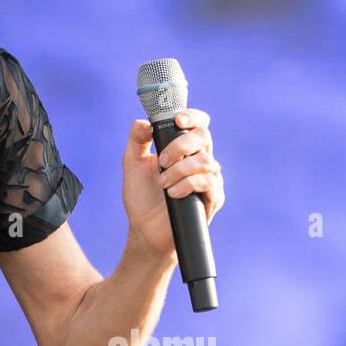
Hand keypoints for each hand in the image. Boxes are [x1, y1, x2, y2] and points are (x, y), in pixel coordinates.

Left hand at [121, 109, 224, 260]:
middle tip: (162, 162)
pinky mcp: (213, 197)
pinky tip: (173, 194)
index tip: (178, 121)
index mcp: (183, 149)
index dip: (192, 116)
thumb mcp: (132, 164)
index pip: (197, 124)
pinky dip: (187, 185)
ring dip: (179, 170)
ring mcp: (209, 178)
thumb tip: (146, 122)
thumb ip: (137, 139)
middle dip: (180, 145)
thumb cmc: (141, 196)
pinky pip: (208, 181)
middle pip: (204, 136)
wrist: (145, 229)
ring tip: (162, 184)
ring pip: (205, 160)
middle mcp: (199, 160)